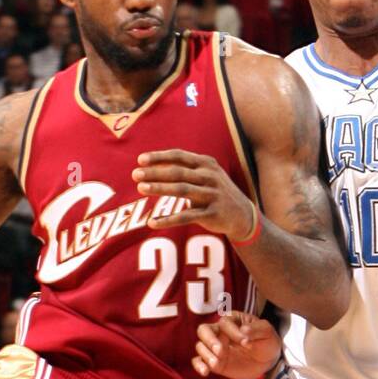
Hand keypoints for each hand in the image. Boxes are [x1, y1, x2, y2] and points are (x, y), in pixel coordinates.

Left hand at [133, 149, 256, 241]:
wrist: (243, 215)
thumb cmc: (216, 192)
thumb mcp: (206, 175)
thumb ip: (185, 169)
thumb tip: (154, 166)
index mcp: (206, 164)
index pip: (179, 156)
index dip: (159, 157)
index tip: (140, 160)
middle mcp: (210, 177)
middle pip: (178, 172)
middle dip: (155, 172)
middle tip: (135, 174)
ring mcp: (212, 195)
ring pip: (181, 190)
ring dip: (160, 189)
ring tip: (141, 188)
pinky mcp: (211, 214)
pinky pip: (186, 217)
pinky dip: (168, 220)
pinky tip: (152, 222)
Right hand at [192, 311, 281, 378]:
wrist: (267, 361)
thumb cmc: (266, 341)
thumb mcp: (267, 332)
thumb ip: (256, 329)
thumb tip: (243, 330)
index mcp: (232, 321)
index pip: (224, 323)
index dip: (232, 332)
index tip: (245, 342)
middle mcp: (220, 332)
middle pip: (204, 330)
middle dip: (210, 340)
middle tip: (220, 351)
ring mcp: (215, 348)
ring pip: (200, 346)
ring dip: (207, 355)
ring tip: (217, 363)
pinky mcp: (214, 362)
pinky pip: (199, 362)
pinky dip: (199, 366)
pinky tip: (205, 372)